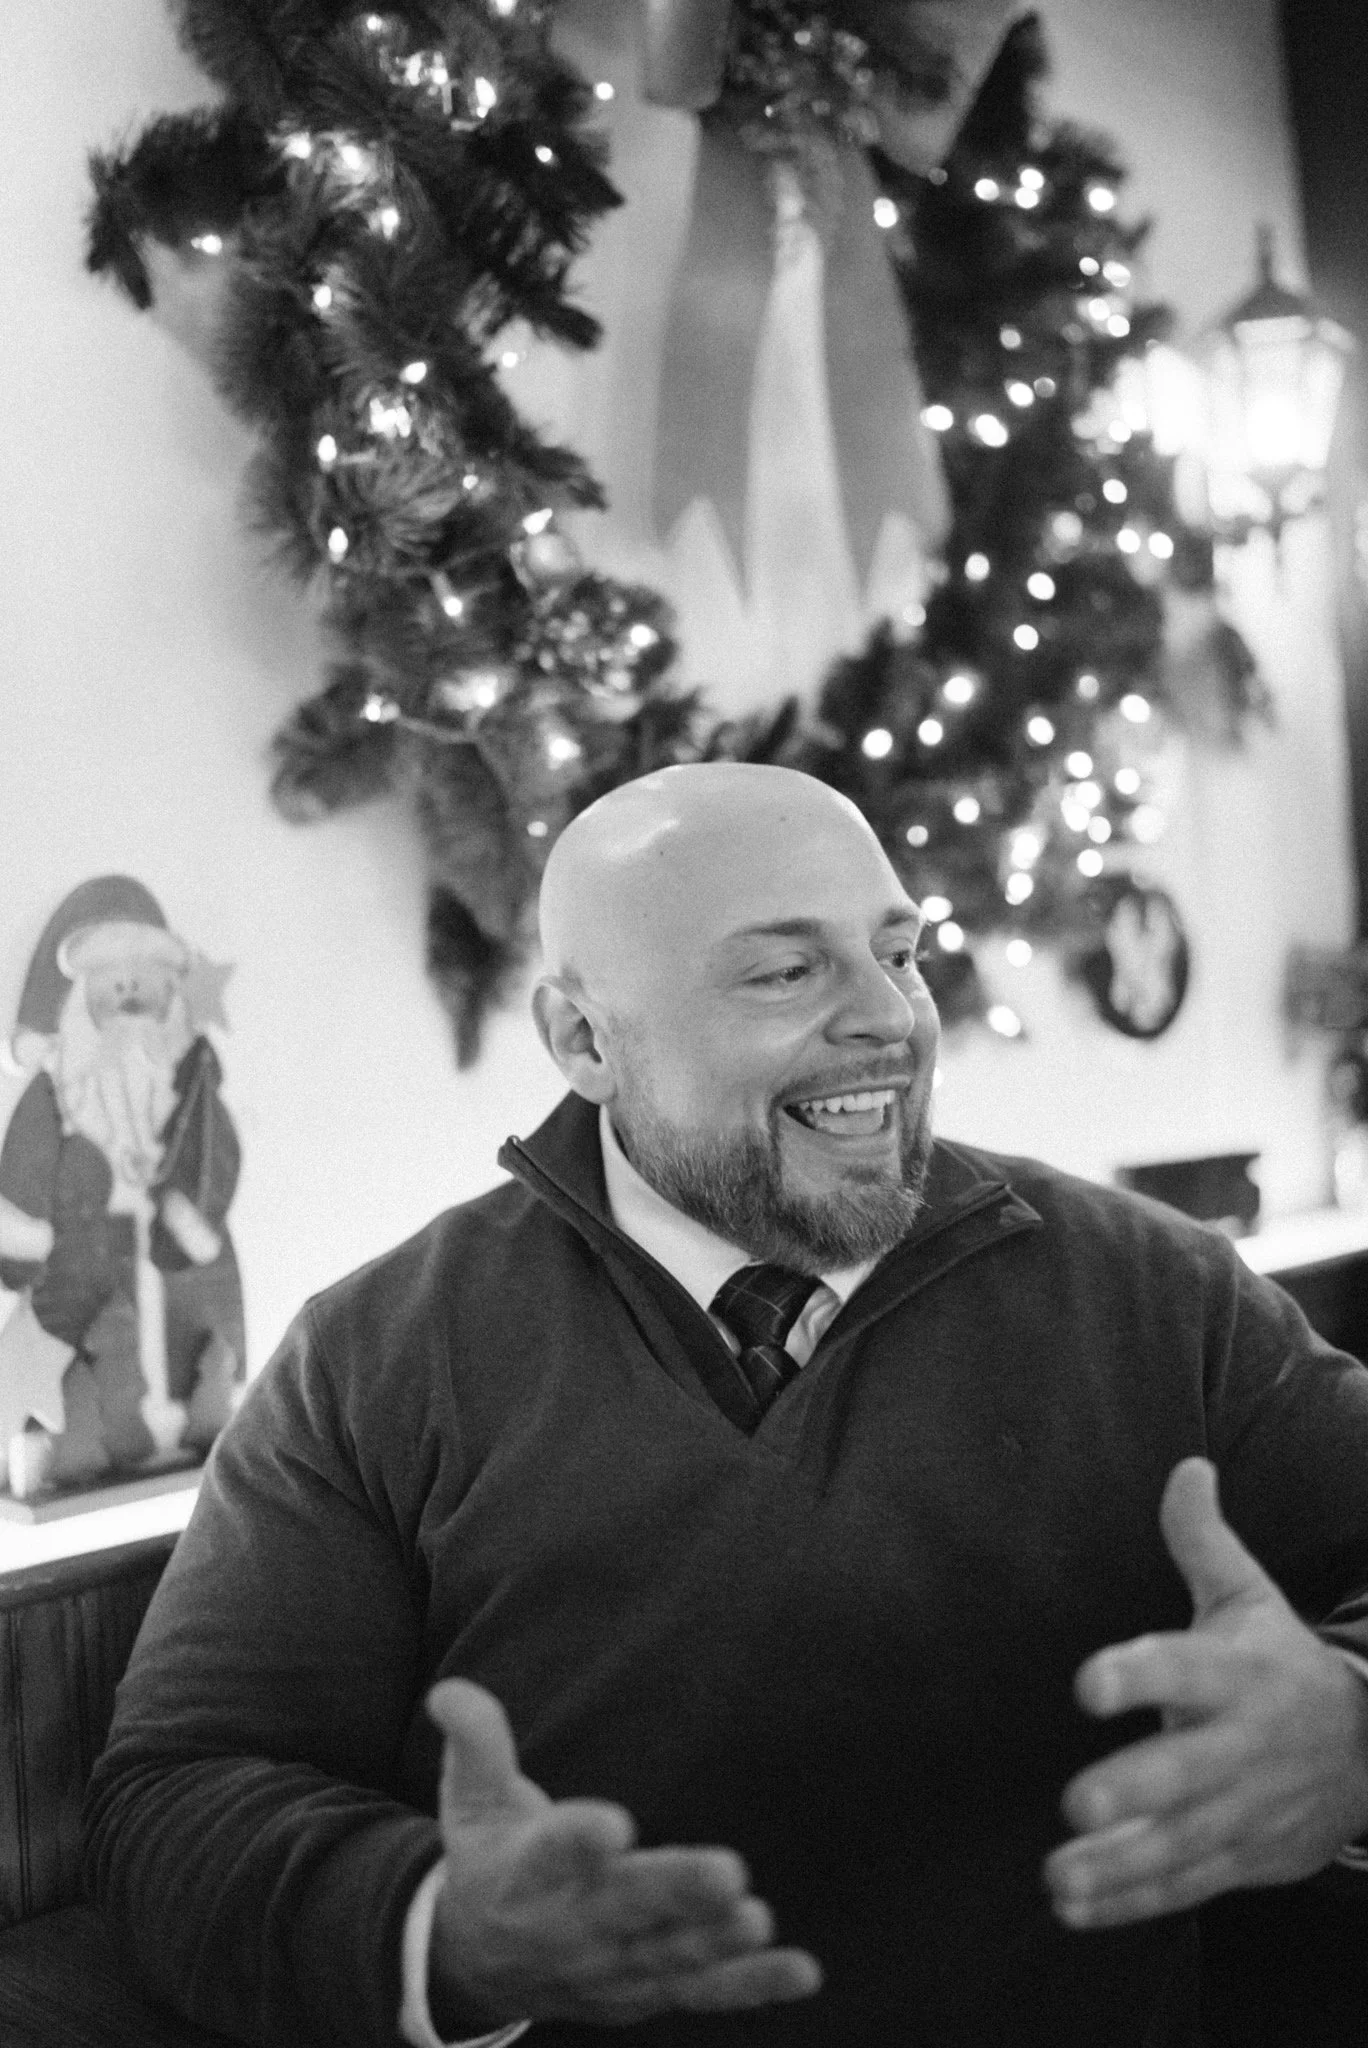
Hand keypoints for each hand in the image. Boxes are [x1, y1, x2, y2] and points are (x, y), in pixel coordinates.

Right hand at [426, 1679, 821, 2027]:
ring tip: (756, 1917)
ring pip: (667, 1956)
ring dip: (714, 1943)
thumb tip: (450, 1689)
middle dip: (674, 1893)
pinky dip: (753, 1985)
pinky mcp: (646, 1993)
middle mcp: (568, 1927)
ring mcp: (611, 1968)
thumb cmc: (488, 1860)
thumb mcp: (471, 1801)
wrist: (474, 1966)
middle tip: (727, 1872)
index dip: (578, 1841)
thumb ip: (476, 1742)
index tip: (613, 1825)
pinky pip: (704, 1995)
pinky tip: (802, 1970)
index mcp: (524, 1875)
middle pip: (623, 1909)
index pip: (549, 1854)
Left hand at [1044, 1458, 1367, 1930]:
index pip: (1184, 1668)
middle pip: (1187, 1771)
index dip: (1139, 1674)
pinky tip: (1073, 1906)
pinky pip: (1184, 1885)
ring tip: (1056, 1874)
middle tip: (1074, 1801)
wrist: (1367, 1752)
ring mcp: (1241, 1810)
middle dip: (1135, 1789)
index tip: (1087, 1681)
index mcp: (1236, 1673)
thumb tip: (1187, 1466)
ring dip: (1118, 1864)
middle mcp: (1240, 1746)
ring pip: (1180, 1843)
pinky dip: (1130, 1902)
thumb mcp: (1249, 1596)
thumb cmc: (1277, 1662)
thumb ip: (1203, 1540)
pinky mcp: (1238, 1858)